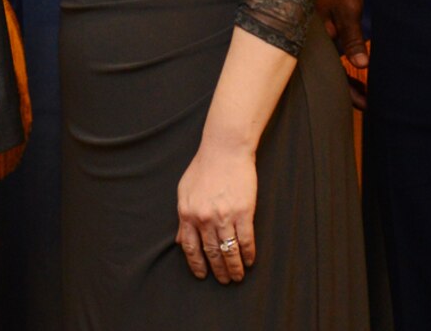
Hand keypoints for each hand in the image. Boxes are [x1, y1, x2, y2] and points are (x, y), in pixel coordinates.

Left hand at [176, 141, 257, 283]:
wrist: (225, 149)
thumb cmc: (203, 167)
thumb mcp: (184, 191)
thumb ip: (183, 217)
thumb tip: (180, 241)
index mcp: (187, 213)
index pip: (191, 248)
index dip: (197, 265)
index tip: (202, 275)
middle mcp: (204, 218)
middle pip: (211, 252)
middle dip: (218, 270)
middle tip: (224, 281)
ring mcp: (224, 216)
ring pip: (228, 251)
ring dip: (234, 267)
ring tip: (238, 276)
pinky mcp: (243, 212)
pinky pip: (245, 240)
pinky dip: (247, 254)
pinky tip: (249, 260)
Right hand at [316, 0, 369, 110]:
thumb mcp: (347, 11)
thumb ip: (353, 38)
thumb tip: (362, 64)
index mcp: (313, 39)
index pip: (328, 72)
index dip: (346, 90)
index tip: (365, 104)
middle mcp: (310, 44)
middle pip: (327, 75)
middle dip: (346, 92)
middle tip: (369, 106)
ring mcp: (315, 41)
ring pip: (330, 68)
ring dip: (347, 81)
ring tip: (367, 97)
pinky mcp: (321, 37)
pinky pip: (331, 58)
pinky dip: (344, 67)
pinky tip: (359, 75)